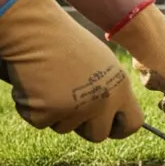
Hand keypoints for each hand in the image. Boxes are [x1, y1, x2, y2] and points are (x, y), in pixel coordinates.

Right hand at [0, 0, 143, 141]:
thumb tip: (108, 114)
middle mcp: (102, 101)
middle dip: (82, 127)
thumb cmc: (64, 42)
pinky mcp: (47, 113)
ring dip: (54, 112)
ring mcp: (75, 109)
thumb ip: (107, 89)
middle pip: (98, 135)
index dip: (119, 129)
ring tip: (49, 82)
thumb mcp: (99, 63)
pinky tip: (33, 84)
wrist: (35, 30)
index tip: (108, 129)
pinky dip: (32, 107)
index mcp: (119, 87)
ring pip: (64, 128)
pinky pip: (39, 122)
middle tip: (68, 105)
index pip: (133, 123)